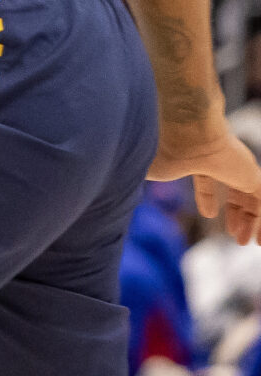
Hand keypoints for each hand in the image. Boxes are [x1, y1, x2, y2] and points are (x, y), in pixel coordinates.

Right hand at [149, 123, 260, 243]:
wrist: (185, 132)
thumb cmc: (163, 150)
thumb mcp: (150, 173)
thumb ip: (147, 182)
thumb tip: (127, 192)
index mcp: (198, 159)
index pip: (207, 181)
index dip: (207, 199)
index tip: (208, 215)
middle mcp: (222, 161)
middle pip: (235, 191)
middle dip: (235, 213)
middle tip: (232, 233)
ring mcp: (239, 168)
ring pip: (252, 199)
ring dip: (249, 223)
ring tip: (244, 242)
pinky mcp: (252, 176)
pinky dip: (260, 224)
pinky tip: (257, 240)